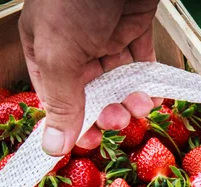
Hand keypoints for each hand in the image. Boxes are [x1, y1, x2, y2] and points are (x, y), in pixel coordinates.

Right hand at [19, 0, 160, 155]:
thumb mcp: (60, 53)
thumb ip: (60, 100)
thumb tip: (52, 148)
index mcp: (45, 49)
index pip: (55, 96)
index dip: (71, 123)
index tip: (87, 144)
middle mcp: (73, 44)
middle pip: (90, 90)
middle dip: (105, 111)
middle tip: (119, 122)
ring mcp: (104, 33)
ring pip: (117, 78)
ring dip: (129, 98)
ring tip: (142, 107)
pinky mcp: (132, 23)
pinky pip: (140, 59)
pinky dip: (147, 78)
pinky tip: (155, 94)